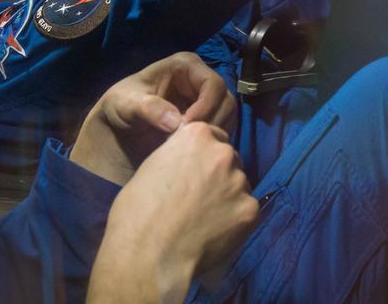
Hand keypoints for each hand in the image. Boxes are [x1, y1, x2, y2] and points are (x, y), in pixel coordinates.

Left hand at [71, 52, 236, 184]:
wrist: (116, 125)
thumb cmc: (120, 105)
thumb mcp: (127, 103)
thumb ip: (149, 109)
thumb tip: (176, 122)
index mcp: (186, 65)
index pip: (214, 84)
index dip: (206, 106)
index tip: (187, 128)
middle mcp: (200, 81)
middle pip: (226, 102)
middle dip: (211, 123)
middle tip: (190, 143)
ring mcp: (205, 101)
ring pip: (227, 118)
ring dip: (212, 134)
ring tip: (188, 148)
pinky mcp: (205, 120)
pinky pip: (220, 131)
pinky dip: (210, 142)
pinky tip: (191, 152)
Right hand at [88, 123, 257, 302]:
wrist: (149, 253)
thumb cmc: (138, 211)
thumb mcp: (153, 166)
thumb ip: (178, 158)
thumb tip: (187, 165)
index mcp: (197, 135)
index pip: (212, 136)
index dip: (202, 156)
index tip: (193, 173)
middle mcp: (223, 152)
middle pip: (228, 159)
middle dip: (217, 174)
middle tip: (199, 198)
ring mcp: (239, 181)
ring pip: (238, 185)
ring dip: (227, 196)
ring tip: (205, 219)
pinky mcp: (250, 209)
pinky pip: (246, 210)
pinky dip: (234, 220)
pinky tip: (214, 232)